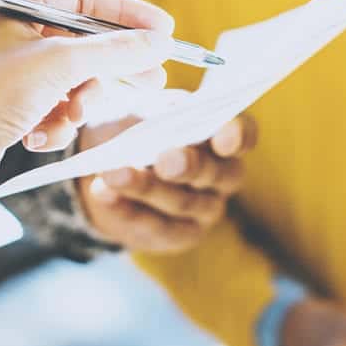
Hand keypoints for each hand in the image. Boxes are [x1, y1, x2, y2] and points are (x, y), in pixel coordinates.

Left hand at [0, 0, 173, 216]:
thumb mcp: (59, 66)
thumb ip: (115, 51)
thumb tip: (158, 42)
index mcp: (11, 5)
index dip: (127, 13)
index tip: (164, 32)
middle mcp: (9, 33)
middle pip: (83, 41)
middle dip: (112, 67)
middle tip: (152, 80)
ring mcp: (8, 72)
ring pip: (72, 80)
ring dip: (78, 102)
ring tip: (70, 117)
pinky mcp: (8, 108)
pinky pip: (53, 107)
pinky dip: (54, 123)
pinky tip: (37, 136)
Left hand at [75, 114, 254, 252]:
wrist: (111, 162)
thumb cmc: (139, 125)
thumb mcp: (148, 110)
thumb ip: (160, 114)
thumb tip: (164, 119)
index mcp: (224, 136)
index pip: (243, 135)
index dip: (237, 136)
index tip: (222, 136)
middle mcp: (224, 175)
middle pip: (216, 173)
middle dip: (188, 166)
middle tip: (165, 160)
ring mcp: (205, 209)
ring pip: (181, 202)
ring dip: (145, 187)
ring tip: (113, 173)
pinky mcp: (179, 235)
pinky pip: (156, 227)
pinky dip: (126, 209)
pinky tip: (103, 193)